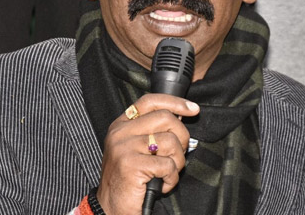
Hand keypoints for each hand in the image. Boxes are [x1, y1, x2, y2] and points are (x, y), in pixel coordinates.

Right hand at [96, 94, 200, 214]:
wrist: (111, 208)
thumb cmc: (129, 180)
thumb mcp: (136, 148)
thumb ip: (152, 131)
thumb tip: (181, 116)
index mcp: (121, 125)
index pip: (150, 101)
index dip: (175, 102)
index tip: (192, 109)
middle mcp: (120, 132)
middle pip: (166, 118)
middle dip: (182, 137)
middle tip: (177, 154)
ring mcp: (124, 147)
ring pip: (170, 141)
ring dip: (177, 162)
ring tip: (166, 173)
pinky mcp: (131, 164)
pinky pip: (167, 165)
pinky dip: (171, 178)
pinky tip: (162, 184)